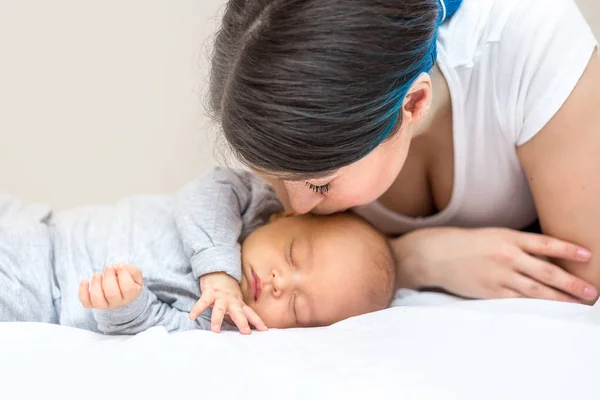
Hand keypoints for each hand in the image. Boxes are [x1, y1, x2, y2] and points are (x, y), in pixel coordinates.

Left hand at [79, 264, 143, 309]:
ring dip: (96, 284)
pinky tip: (85, 281)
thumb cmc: (128, 280)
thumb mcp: (134, 274)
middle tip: (108, 266)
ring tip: (97, 274)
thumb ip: (130, 270)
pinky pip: (86, 302)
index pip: (128, 288)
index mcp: (130, 295)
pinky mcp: (93, 304)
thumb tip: (116, 267)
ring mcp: (105, 305)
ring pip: (98, 299)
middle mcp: (118, 303)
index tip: (121, 265)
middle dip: (109, 277)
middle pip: (112, 294)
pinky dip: (82, 292)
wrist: (120, 293)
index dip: (124, 275)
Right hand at [190, 272, 267, 333]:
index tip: (264, 331)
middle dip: (242, 322)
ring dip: (217, 320)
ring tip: (215, 330)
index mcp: (239, 303)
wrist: (218, 269)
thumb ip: (239, 312)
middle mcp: (231, 300)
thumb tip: (244, 328)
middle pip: (238, 313)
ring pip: (219, 309)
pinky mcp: (209, 292)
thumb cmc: (227, 289)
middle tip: (246, 332)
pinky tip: (192, 316)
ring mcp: (220, 296)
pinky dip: (197, 309)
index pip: (250, 313)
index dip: (257, 322)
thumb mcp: (236, 300)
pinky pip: (203, 302)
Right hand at [391, 227, 597, 302]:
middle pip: (547, 273)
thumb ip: (515, 245)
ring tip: (579, 304)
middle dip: (572, 283)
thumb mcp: (490, 236)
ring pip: (537, 291)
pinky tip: (549, 310)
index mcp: (507, 237)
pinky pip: (519, 301)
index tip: (587, 255)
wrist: (433, 255)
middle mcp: (506, 256)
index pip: (545, 244)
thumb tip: (542, 258)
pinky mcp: (490, 292)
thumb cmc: (462, 243)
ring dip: (561, 299)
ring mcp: (499, 276)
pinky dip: (536, 306)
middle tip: (592, 292)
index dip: (568, 250)